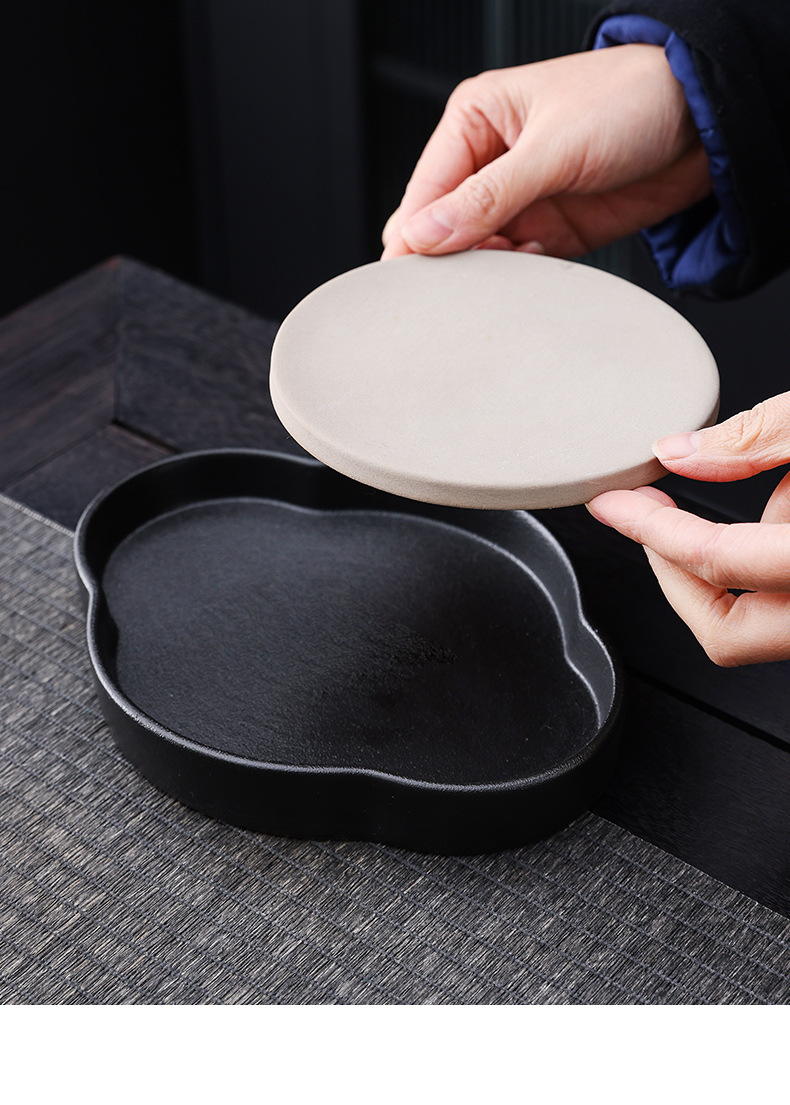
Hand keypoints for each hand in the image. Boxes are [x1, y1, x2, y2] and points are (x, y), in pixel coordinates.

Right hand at [381, 44, 711, 259]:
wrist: (705, 126)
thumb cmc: (631, 101)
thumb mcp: (554, 147)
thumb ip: (487, 197)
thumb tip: (425, 235)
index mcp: (474, 122)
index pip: (421, 192)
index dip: (413, 238)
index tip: (411, 278)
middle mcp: (489, 162)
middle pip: (440, 229)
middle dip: (445, 259)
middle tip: (456, 285)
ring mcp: (519, 201)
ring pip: (474, 254)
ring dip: (484, 271)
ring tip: (506, 269)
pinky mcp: (548, 232)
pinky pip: (514, 267)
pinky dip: (518, 276)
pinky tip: (536, 264)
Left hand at [587, 394, 789, 665]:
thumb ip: (756, 438)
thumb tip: (680, 453)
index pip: (713, 560)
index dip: (650, 529)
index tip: (611, 506)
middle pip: (725, 633)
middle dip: (673, 576)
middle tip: (648, 521)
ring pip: (761, 621)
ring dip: (737, 562)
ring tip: (772, 488)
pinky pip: (789, 599)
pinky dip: (773, 558)